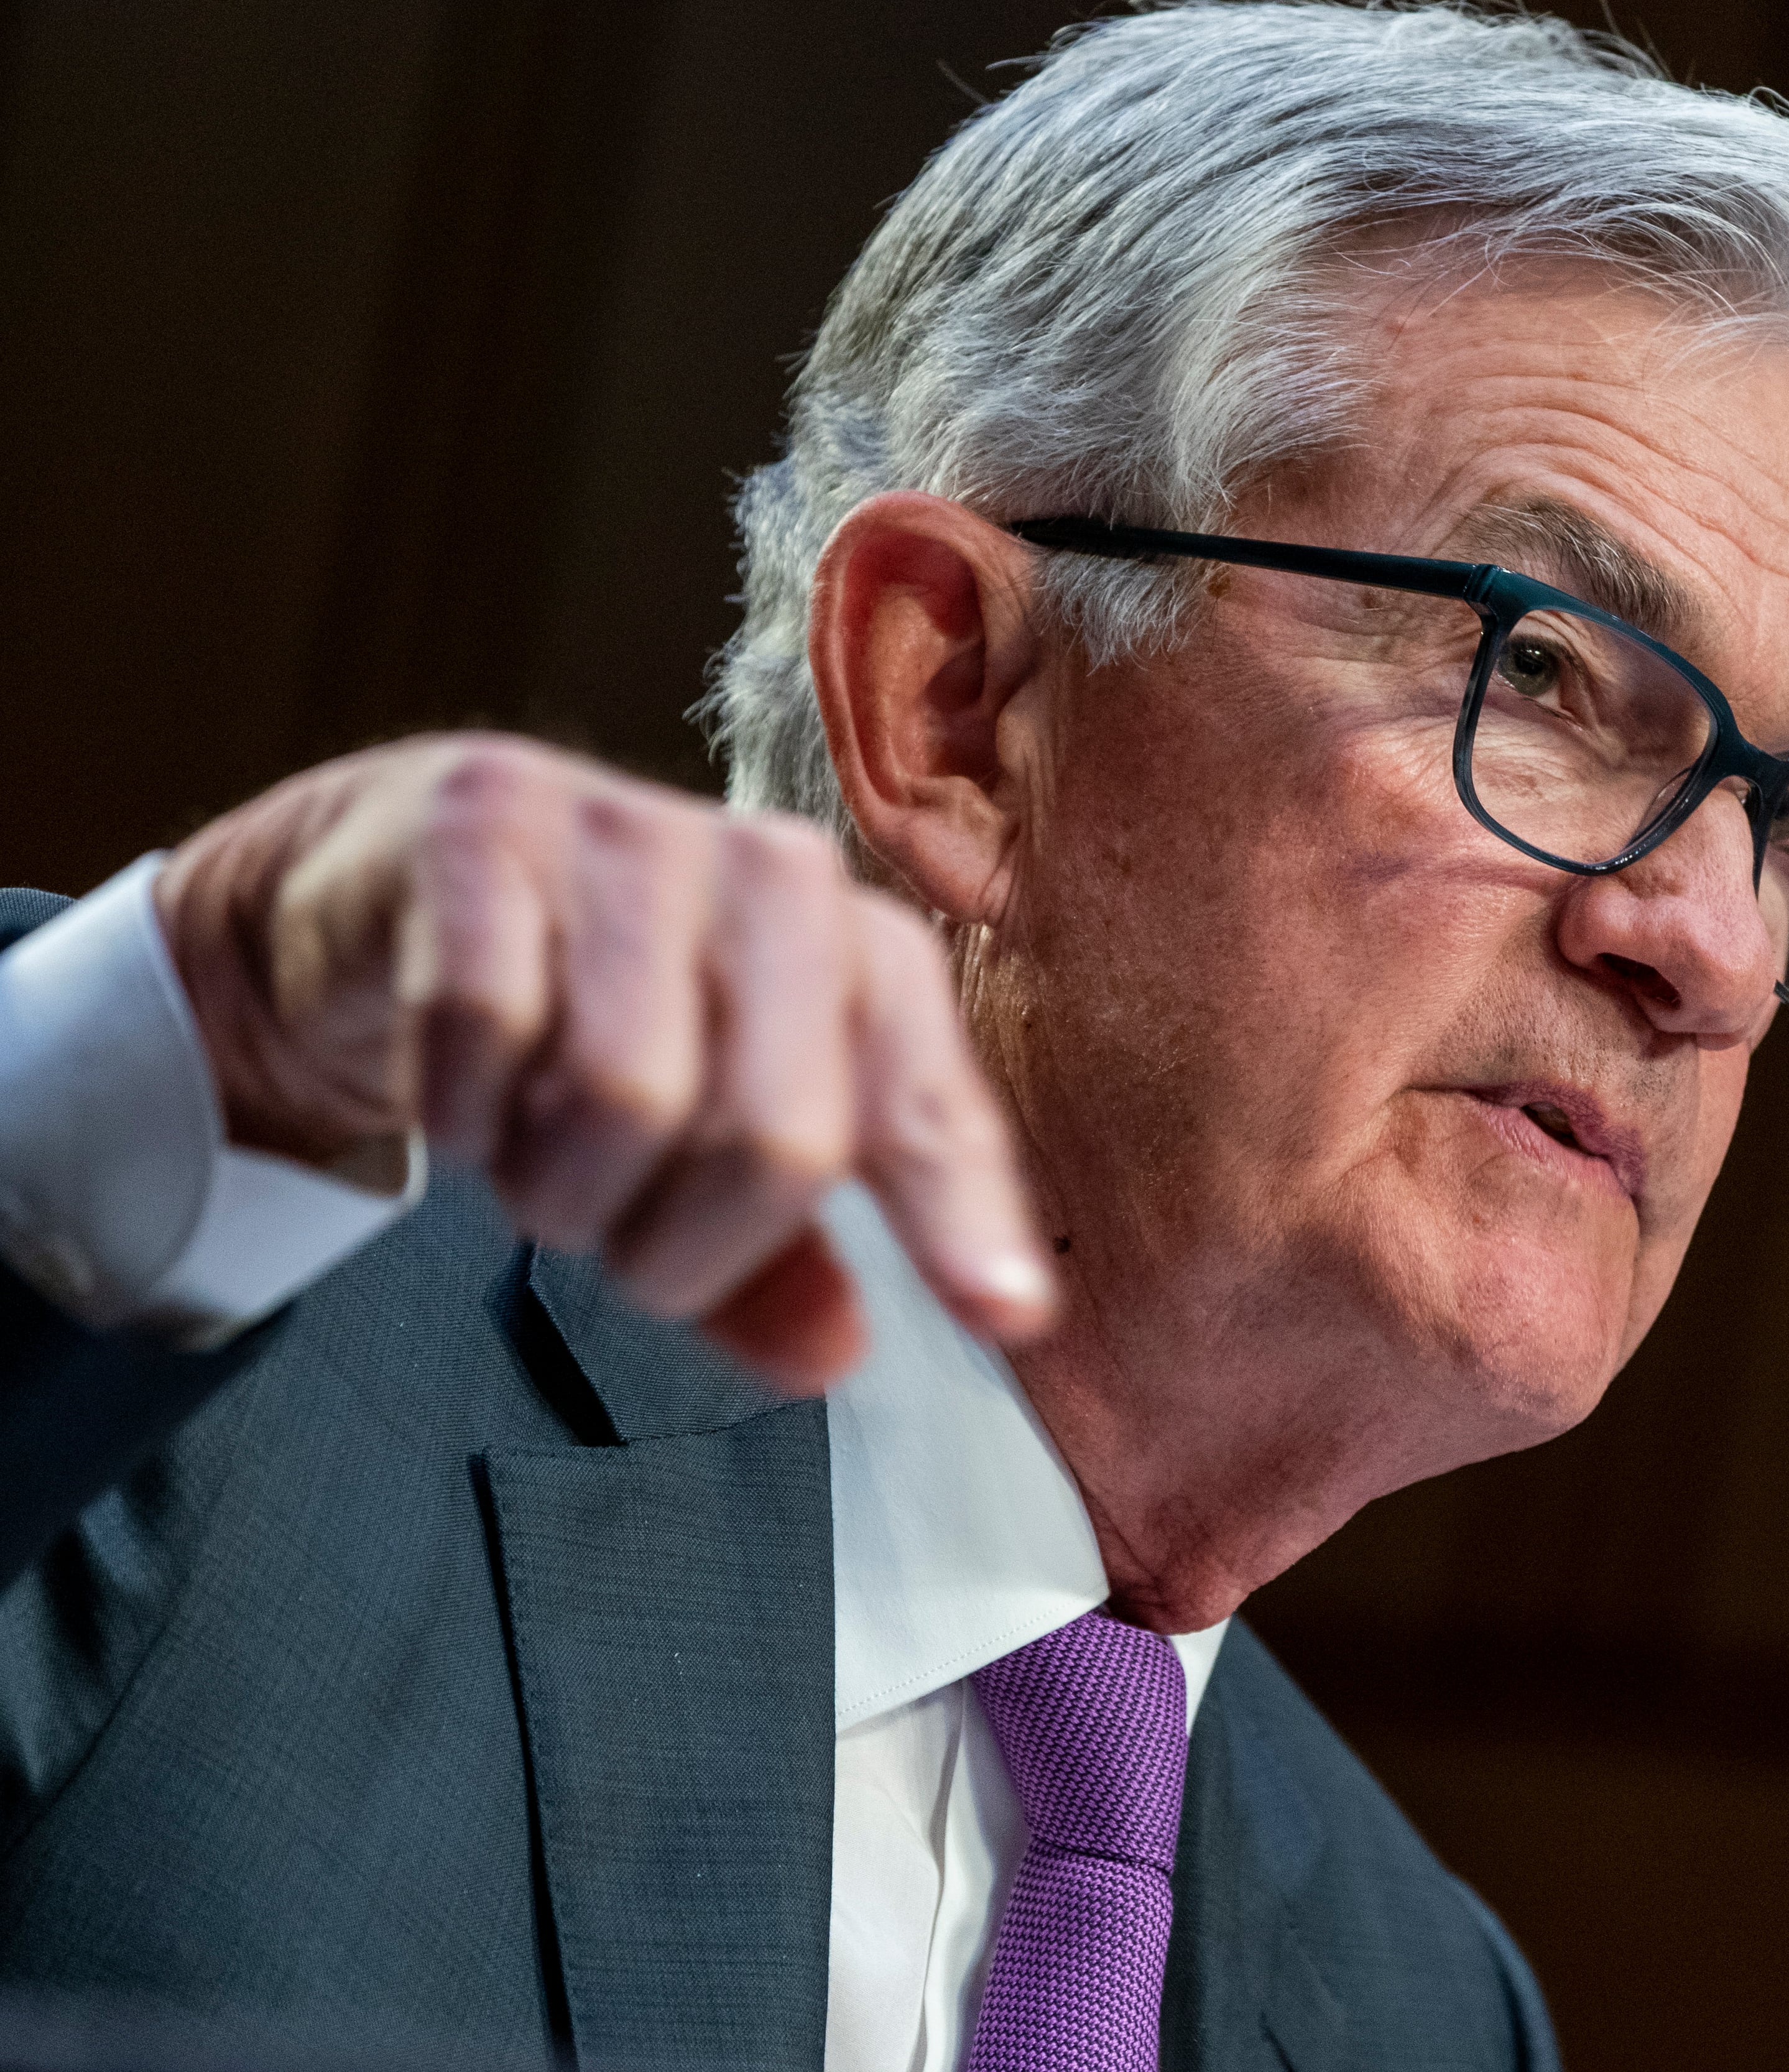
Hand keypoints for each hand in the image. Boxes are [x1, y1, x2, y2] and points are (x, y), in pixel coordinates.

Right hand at [151, 734, 1051, 1389]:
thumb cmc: (581, 1017)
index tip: (1008, 1318)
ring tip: (539, 1165)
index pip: (928, 1109)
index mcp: (863, 953)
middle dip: (681, 1250)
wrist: (391, 884)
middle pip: (779, 1137)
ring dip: (560, 1190)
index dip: (964, 1220)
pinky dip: (461, 1107)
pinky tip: (463, 1096)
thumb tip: (832, 1353)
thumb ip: (773, 1261)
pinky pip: (486, 1026)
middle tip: (622, 1247)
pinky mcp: (487, 824)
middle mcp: (775, 873)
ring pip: (627, 1094)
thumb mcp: (697, 1147)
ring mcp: (632, 833)